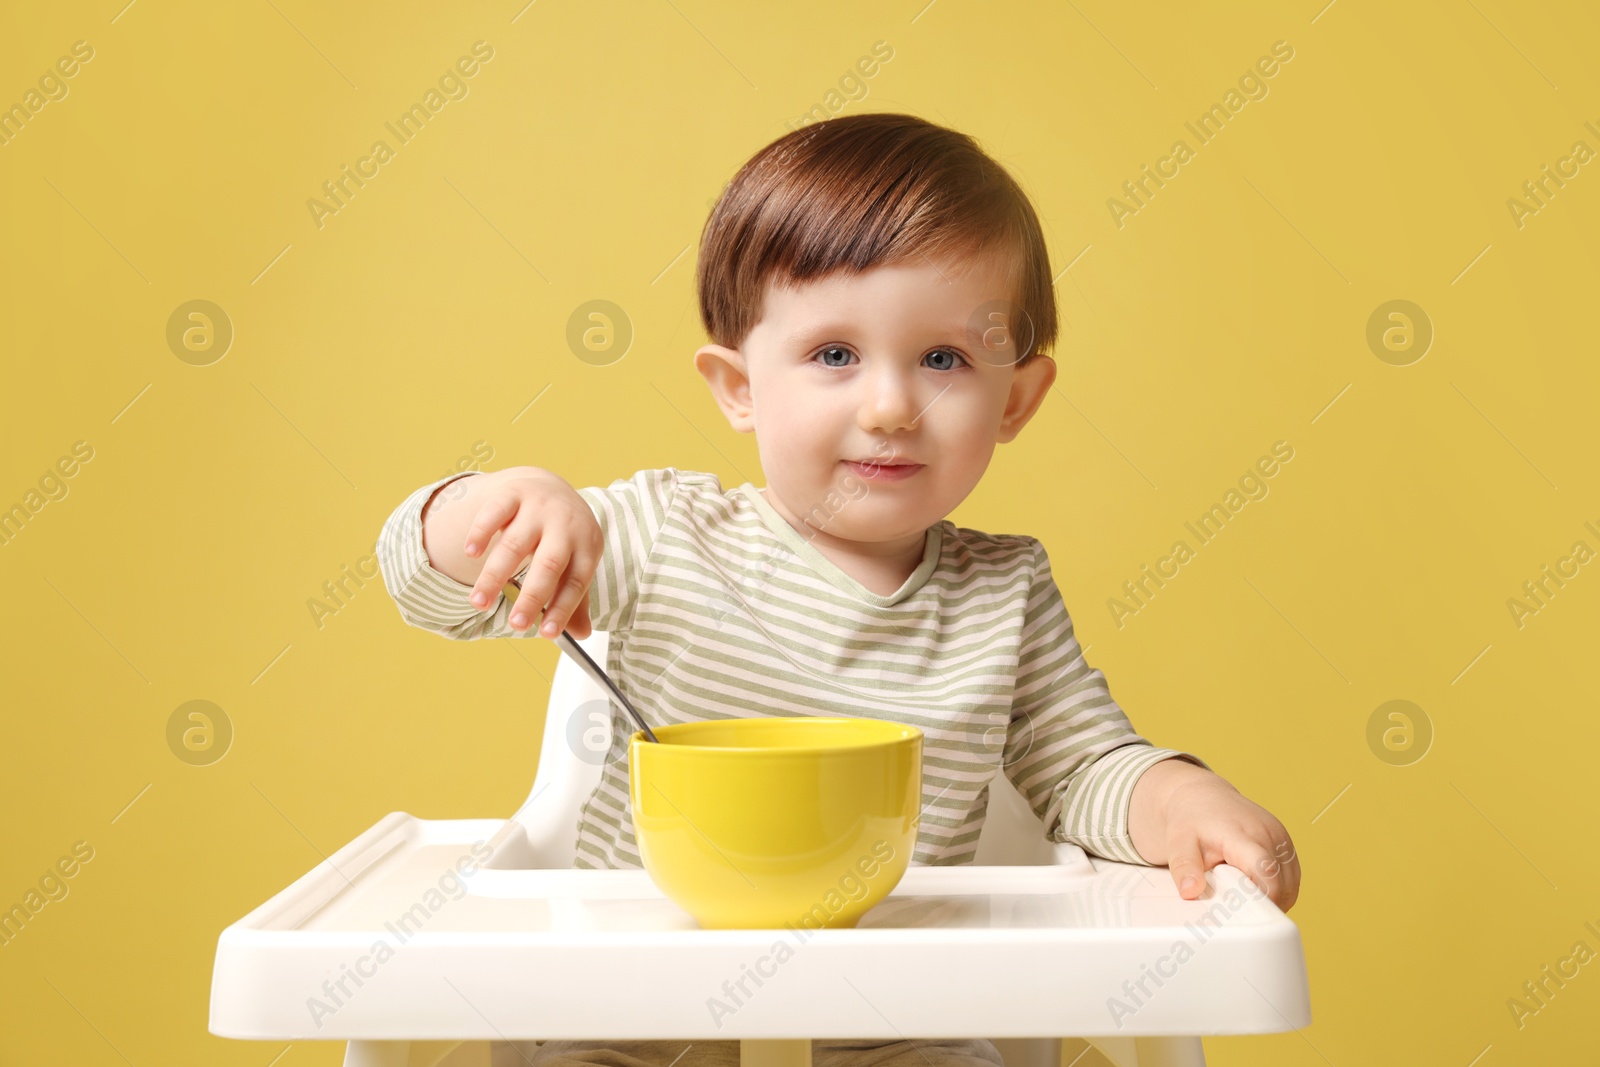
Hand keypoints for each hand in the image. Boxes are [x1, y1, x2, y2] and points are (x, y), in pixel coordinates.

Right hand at [458, 467, 602, 637]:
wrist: (550, 487)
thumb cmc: (562, 537)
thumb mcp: (576, 562)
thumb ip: (575, 599)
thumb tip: (581, 635)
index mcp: (587, 545)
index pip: (576, 582)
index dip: (563, 608)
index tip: (548, 634)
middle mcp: (565, 524)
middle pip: (549, 564)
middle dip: (532, 596)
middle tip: (516, 624)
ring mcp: (538, 507)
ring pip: (515, 543)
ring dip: (495, 575)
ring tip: (479, 603)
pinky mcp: (513, 493)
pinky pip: (495, 512)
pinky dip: (481, 532)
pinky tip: (471, 554)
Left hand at [1129, 760, 1300, 911]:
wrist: (1204, 797)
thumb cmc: (1192, 820)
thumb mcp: (1178, 843)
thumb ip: (1184, 868)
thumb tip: (1190, 892)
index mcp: (1242, 834)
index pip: (1265, 870)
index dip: (1261, 897)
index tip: (1244, 912)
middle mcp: (1268, 833)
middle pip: (1282, 884)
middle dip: (1264, 904)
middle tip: (1237, 908)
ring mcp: (1281, 837)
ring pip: (1291, 884)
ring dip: (1274, 898)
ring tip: (1244, 895)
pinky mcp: (1286, 843)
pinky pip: (1292, 877)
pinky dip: (1280, 889)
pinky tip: (1256, 887)